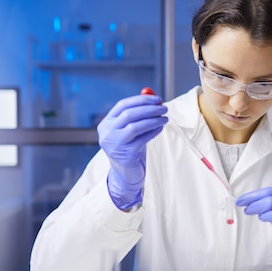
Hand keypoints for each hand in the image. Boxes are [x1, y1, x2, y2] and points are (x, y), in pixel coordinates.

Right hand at [97, 93, 166, 209]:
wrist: (125, 173)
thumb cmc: (129, 147)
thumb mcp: (130, 130)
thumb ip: (138, 114)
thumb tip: (152, 97)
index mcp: (106, 124)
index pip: (122, 106)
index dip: (140, 100)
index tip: (156, 99)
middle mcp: (107, 134)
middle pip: (128, 114)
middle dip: (149, 109)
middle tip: (163, 107)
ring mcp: (115, 145)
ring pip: (135, 126)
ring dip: (153, 120)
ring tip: (165, 118)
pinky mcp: (125, 155)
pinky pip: (142, 139)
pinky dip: (153, 131)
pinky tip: (160, 128)